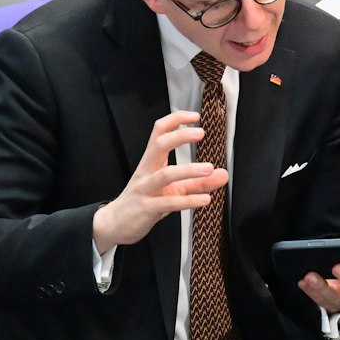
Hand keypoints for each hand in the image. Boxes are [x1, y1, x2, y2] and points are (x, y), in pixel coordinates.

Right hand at [92, 111, 229, 251]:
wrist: (116, 223)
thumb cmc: (145, 201)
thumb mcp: (173, 191)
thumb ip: (198, 182)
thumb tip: (222, 174)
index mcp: (151, 162)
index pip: (159, 132)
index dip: (176, 120)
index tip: (195, 116)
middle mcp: (146, 172)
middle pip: (159, 145)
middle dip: (180, 136)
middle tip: (201, 133)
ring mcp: (145, 190)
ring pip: (165, 175)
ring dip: (188, 170)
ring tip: (209, 168)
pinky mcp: (147, 208)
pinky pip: (168, 202)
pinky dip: (188, 201)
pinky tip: (205, 199)